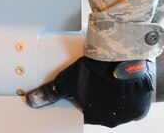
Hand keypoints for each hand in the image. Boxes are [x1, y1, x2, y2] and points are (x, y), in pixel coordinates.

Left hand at [26, 56, 152, 126]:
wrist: (121, 57)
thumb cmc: (94, 71)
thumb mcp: (66, 81)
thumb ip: (50, 92)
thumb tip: (33, 101)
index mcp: (97, 117)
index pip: (85, 112)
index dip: (81, 99)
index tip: (81, 89)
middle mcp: (116, 119)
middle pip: (102, 108)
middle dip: (96, 96)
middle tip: (93, 80)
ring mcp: (132, 111)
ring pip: (118, 104)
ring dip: (113, 94)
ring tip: (106, 78)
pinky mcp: (143, 102)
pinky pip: (133, 99)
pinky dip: (127, 91)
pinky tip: (119, 79)